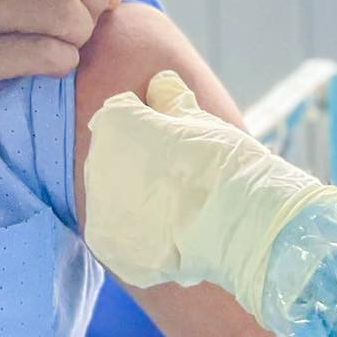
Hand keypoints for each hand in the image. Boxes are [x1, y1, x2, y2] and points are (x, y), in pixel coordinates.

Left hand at [85, 70, 336, 310]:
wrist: (241, 225)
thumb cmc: (224, 164)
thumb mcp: (201, 120)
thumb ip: (171, 100)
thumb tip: (161, 84)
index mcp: (113, 126)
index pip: (119, 114)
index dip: (147, 122)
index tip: (173, 136)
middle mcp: (94, 168)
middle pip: (110, 158)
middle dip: (134, 162)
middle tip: (177, 175)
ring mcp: (99, 214)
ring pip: (110, 200)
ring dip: (133, 200)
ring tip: (175, 207)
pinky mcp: (111, 251)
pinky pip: (119, 237)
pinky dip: (139, 236)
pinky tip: (170, 233)